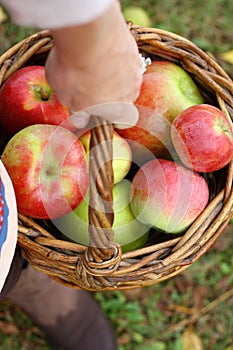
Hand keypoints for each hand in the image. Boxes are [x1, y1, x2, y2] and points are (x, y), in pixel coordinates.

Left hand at [45, 0, 141, 127]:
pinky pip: (124, 55)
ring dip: (114, 73)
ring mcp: (135, 67)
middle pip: (126, 97)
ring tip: (94, 63)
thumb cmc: (75, 73)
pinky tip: (99, 47)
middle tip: (92, 84)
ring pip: (126, 75)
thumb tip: (81, 121)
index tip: (101, 111)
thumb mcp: (67, 97)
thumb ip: (77, 111)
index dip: (114, 117)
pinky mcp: (133, 45)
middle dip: (112, 93)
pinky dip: (115, 54)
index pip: (125, 121)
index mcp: (118, 110)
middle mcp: (132, 90)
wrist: (88, 33)